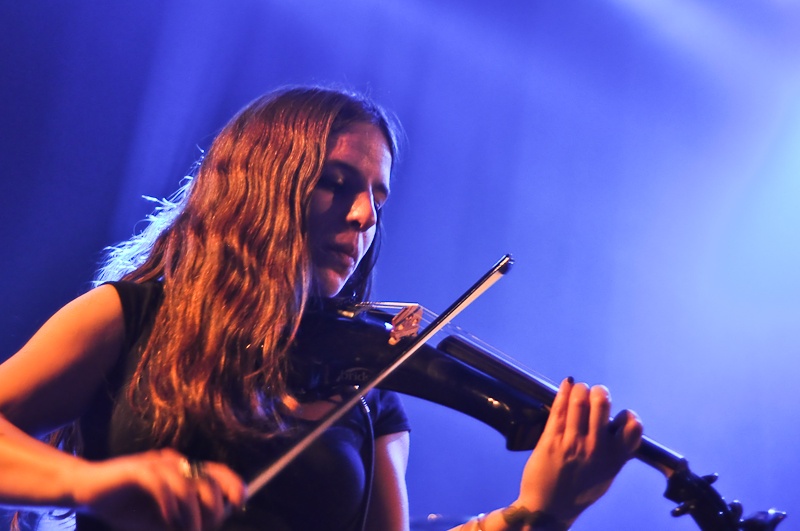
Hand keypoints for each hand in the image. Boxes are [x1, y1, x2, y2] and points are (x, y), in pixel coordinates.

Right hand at [70, 448, 245, 530]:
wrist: (86, 490)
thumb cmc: (125, 505)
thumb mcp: (160, 518)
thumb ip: (183, 520)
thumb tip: (206, 526)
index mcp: (182, 470)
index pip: (217, 472)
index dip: (233, 485)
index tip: (240, 503)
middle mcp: (173, 462)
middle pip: (208, 478)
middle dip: (213, 506)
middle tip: (205, 528)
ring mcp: (155, 464)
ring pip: (187, 481)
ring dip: (192, 510)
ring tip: (189, 529)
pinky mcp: (136, 469)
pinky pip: (160, 483)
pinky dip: (169, 502)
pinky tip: (167, 518)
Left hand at [515, 378, 641, 525]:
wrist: (548, 509)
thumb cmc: (578, 492)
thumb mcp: (607, 476)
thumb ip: (617, 454)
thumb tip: (621, 429)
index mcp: (614, 459)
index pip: (632, 426)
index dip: (627, 415)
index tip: (617, 415)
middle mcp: (595, 449)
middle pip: (602, 404)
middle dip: (600, 392)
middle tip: (595, 394)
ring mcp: (572, 443)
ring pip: (579, 402)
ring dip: (580, 389)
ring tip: (579, 389)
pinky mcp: (550, 441)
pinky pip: (558, 410)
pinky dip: (563, 392)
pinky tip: (566, 384)